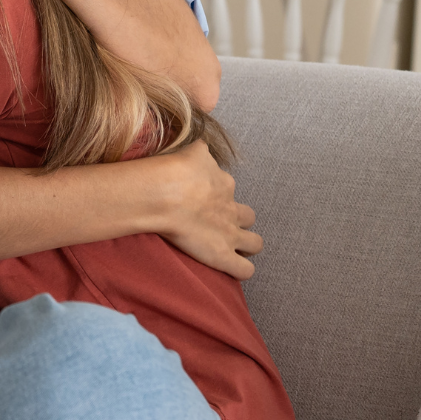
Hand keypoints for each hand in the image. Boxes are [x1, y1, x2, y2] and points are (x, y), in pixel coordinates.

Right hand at [147, 142, 261, 278]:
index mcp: (223, 183)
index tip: (202, 200)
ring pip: (255, 244)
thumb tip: (200, 151)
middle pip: (248, 216)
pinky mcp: (222, 255)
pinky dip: (241, 270)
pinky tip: (232, 269)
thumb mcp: (192, 149)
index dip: (218, 197)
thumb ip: (201, 152)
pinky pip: (244, 270)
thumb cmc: (174, 169)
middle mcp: (231, 209)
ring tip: (231, 250)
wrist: (165, 193)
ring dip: (247, 246)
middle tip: (218, 225)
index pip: (228, 189)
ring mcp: (230, 234)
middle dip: (239, 221)